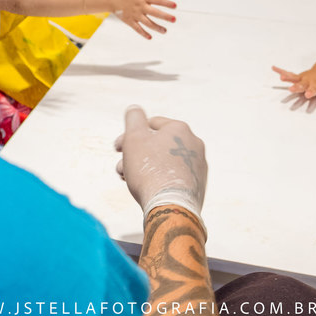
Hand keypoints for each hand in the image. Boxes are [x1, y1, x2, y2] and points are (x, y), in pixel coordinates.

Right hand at [109, 0, 177, 38]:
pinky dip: (144, 33)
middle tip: (174, 20)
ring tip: (165, 31)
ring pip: (148, 23)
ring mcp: (135, 14)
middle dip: (165, 16)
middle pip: (155, 12)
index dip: (167, 3)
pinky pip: (138, 29)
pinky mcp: (129, 21)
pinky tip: (150, 37)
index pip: (158, 0)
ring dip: (157, 27)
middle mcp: (140, 6)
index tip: (175, 6)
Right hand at [115, 106, 206, 221]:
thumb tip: (134, 109)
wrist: (170, 206)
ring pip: (164, 162)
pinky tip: (146, 189)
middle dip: (135, 154)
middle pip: (157, 145)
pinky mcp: (198, 185)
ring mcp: (198, 166)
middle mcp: (194, 144)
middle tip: (121, 168)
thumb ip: (133, 118)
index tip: (117, 149)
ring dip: (144, 168)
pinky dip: (158, 180)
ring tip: (128, 180)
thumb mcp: (134, 137)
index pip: (151, 124)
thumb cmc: (150, 170)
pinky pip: (173, 177)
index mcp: (180, 129)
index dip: (130, 135)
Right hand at [272, 65, 315, 101]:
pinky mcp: (297, 76)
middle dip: (297, 87)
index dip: (311, 91)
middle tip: (292, 89)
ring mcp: (301, 78)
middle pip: (302, 84)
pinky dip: (280, 70)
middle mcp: (307, 81)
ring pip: (294, 78)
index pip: (314, 89)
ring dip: (287, 77)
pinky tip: (273, 68)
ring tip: (281, 77)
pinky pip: (288, 73)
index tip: (308, 94)